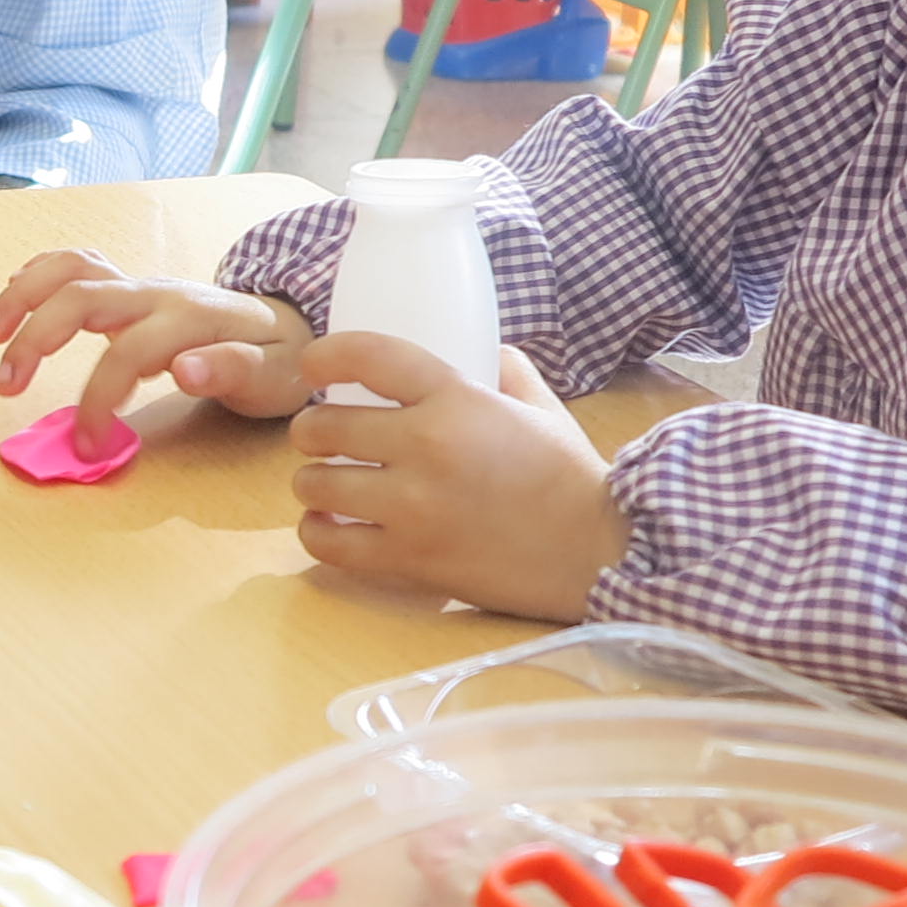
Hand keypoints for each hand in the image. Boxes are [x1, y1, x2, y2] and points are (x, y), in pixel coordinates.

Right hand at [0, 250, 319, 448]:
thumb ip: (232, 370)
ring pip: (70, 271)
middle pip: (82, 297)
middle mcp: (158, 293)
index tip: (87, 446)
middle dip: (36, 338)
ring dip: (22, 296)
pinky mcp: (128, 287)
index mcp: (191, 318)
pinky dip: (37, 275)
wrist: (291, 326)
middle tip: (5, 387)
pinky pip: (75, 264)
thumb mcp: (275, 378)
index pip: (129, 353)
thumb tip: (184, 370)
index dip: (99, 399)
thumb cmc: (279, 361)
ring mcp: (140, 285)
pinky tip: (10, 298)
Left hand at [284, 336, 625, 615]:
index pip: (368, 356)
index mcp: (457, 400)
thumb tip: (479, 347)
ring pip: (314, 485)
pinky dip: (317, 531)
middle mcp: (427, 447)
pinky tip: (328, 523)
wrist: (595, 553)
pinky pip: (327, 543)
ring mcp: (413, 507)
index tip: (314, 364)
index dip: (325, 355)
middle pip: (322, 426)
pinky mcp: (408, 559)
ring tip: (328, 483)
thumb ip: (503, 368)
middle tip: (323, 436)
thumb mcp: (541, 405)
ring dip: (311, 481)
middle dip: (311, 429)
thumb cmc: (568, 477)